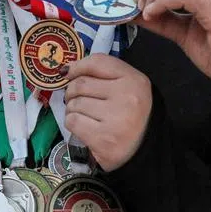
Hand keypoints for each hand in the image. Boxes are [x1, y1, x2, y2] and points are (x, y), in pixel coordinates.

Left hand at [63, 54, 151, 171]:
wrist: (143, 148)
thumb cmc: (132, 114)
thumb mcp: (128, 87)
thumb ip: (103, 74)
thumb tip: (68, 70)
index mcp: (134, 80)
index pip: (97, 62)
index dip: (78, 66)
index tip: (70, 73)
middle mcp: (126, 97)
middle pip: (81, 84)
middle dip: (72, 91)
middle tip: (76, 99)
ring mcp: (114, 119)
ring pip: (75, 103)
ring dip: (72, 108)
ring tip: (83, 114)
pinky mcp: (102, 139)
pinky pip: (73, 121)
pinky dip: (72, 122)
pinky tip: (83, 126)